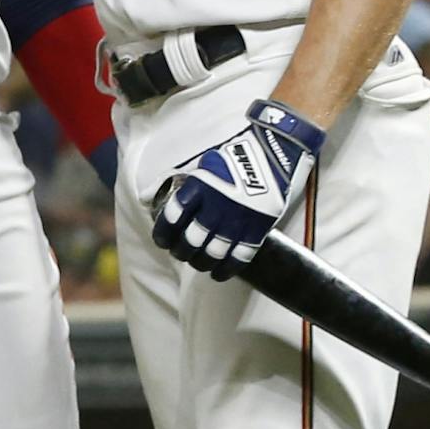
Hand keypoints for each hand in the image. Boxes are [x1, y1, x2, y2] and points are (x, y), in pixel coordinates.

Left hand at [151, 100, 325, 279]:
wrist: (271, 154)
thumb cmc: (234, 158)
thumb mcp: (204, 166)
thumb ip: (187, 186)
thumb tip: (158, 200)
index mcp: (198, 188)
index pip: (173, 217)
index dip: (163, 233)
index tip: (161, 240)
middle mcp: (214, 207)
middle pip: (190, 240)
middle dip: (181, 251)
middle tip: (179, 253)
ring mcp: (235, 221)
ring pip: (212, 253)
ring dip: (201, 263)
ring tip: (197, 264)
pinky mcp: (255, 229)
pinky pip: (238, 257)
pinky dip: (226, 269)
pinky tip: (218, 274)